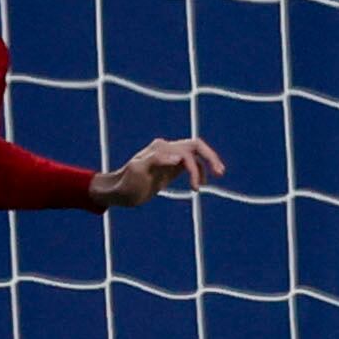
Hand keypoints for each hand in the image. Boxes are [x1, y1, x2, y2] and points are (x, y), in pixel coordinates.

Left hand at [91, 135, 222, 207]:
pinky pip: (191, 162)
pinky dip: (200, 171)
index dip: (194, 169)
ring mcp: (170, 156)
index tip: (194, 188)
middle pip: (196, 145)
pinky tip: (199, 184)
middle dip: (210, 157)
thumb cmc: (126, 184)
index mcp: (160, 148)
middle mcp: (167, 148)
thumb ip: (157, 161)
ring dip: (209, 162)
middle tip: (220, 172)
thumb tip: (179, 158)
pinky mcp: (171, 166)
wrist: (118, 193)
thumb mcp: (138, 172)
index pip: (186, 153)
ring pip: (196, 153)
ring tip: (219, 174)